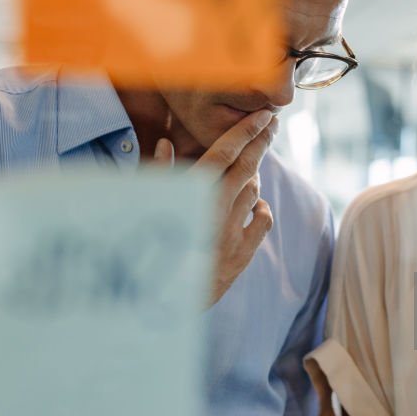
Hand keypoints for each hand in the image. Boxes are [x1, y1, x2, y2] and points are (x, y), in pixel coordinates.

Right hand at [152, 110, 277, 304]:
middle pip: (248, 166)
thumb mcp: (145, 206)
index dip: (246, 131)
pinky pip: (263, 220)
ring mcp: (232, 231)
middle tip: (272, 124)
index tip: (263, 116)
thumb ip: (158, 172)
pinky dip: (261, 207)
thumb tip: (167, 142)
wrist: (158, 300)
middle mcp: (215, 209)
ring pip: (254, 191)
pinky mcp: (242, 253)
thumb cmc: (144, 249)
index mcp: (191, 194)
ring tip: (251, 165)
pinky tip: (254, 204)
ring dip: (254, 175)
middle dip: (261, 141)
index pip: (224, 153)